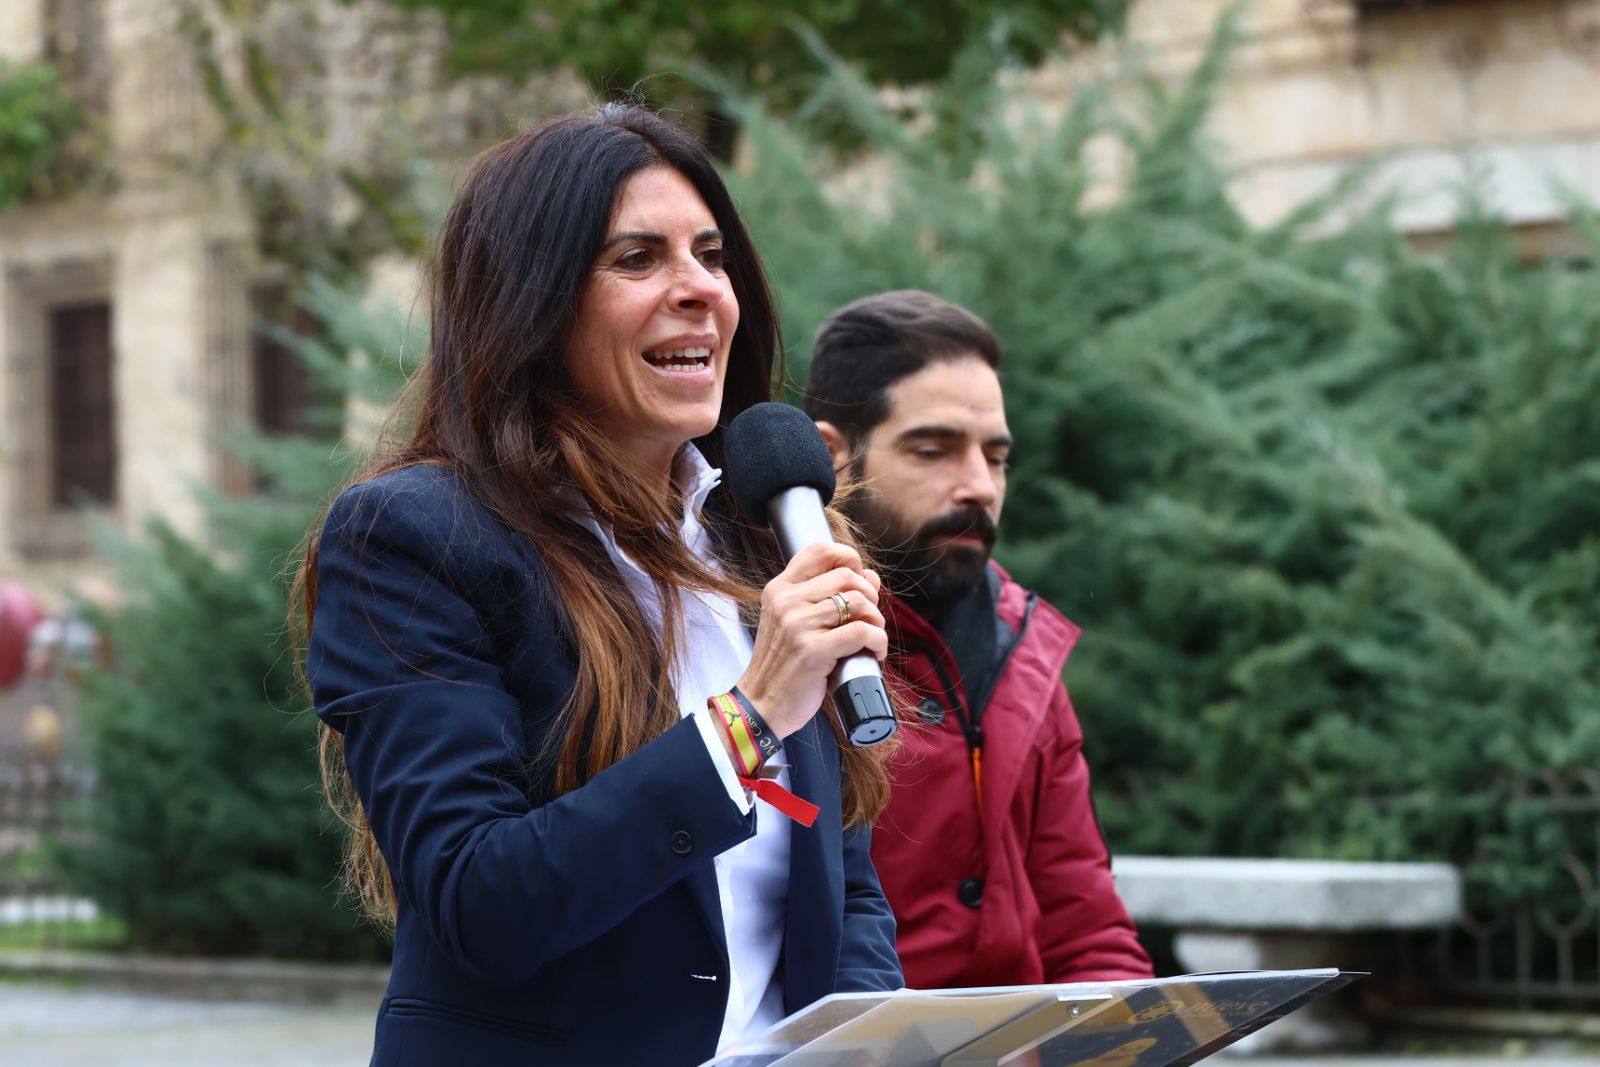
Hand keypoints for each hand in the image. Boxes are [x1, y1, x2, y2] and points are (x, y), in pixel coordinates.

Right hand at [735, 542, 886, 739]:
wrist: (761, 704)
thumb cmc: (783, 665)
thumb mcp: (795, 623)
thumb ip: (827, 596)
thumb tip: (870, 577)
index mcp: (780, 589)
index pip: (819, 550)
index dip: (849, 558)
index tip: (859, 581)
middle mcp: (787, 601)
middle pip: (847, 576)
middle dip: (870, 596)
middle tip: (869, 618)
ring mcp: (798, 625)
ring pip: (858, 603)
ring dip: (876, 621)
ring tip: (872, 637)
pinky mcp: (813, 651)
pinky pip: (860, 633)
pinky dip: (877, 642)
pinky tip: (874, 653)